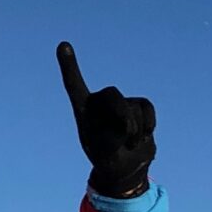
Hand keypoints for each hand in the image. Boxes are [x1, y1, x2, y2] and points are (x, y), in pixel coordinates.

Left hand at [57, 41, 155, 196]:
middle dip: (121, 114)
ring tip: (127, 142)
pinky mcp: (138, 105)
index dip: (69, 65)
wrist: (126, 166)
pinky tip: (142, 137)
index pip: (74, 85)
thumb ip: (112, 136)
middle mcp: (100, 102)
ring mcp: (120, 102)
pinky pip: (147, 108)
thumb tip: (126, 121)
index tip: (63, 45)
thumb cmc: (107, 158)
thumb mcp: (106, 153)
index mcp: (83, 110)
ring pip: (132, 107)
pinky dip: (148, 125)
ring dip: (134, 131)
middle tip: (123, 136)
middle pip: (112, 94)